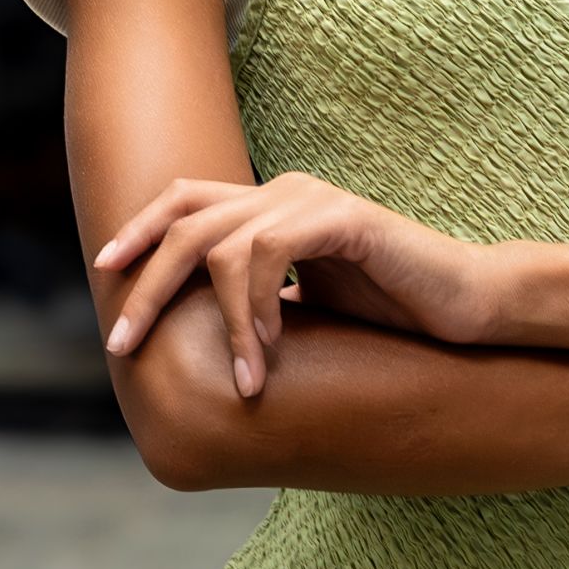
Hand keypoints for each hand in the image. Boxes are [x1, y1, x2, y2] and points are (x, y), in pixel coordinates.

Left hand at [94, 172, 485, 398]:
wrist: (465, 310)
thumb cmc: (389, 315)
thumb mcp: (304, 310)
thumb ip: (256, 305)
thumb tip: (195, 341)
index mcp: (271, 206)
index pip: (183, 201)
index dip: (138, 231)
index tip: (103, 274)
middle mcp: (286, 191)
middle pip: (185, 222)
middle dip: (147, 283)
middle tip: (123, 342)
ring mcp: (314, 200)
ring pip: (222, 246)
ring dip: (222, 321)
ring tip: (239, 377)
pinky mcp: (346, 219)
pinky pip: (270, 251)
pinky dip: (257, 304)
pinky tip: (268, 348)